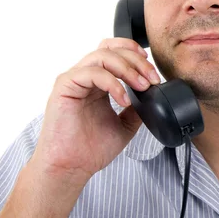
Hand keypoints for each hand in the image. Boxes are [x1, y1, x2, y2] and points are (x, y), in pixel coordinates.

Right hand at [30, 38, 160, 181]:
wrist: (71, 168)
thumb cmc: (90, 149)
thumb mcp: (125, 124)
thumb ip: (137, 107)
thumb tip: (153, 96)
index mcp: (97, 82)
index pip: (114, 51)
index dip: (133, 52)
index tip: (151, 69)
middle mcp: (84, 76)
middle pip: (111, 49)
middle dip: (137, 61)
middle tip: (152, 79)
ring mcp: (73, 79)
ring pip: (102, 56)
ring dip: (127, 68)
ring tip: (142, 86)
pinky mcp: (65, 86)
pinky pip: (91, 72)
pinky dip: (112, 83)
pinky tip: (123, 99)